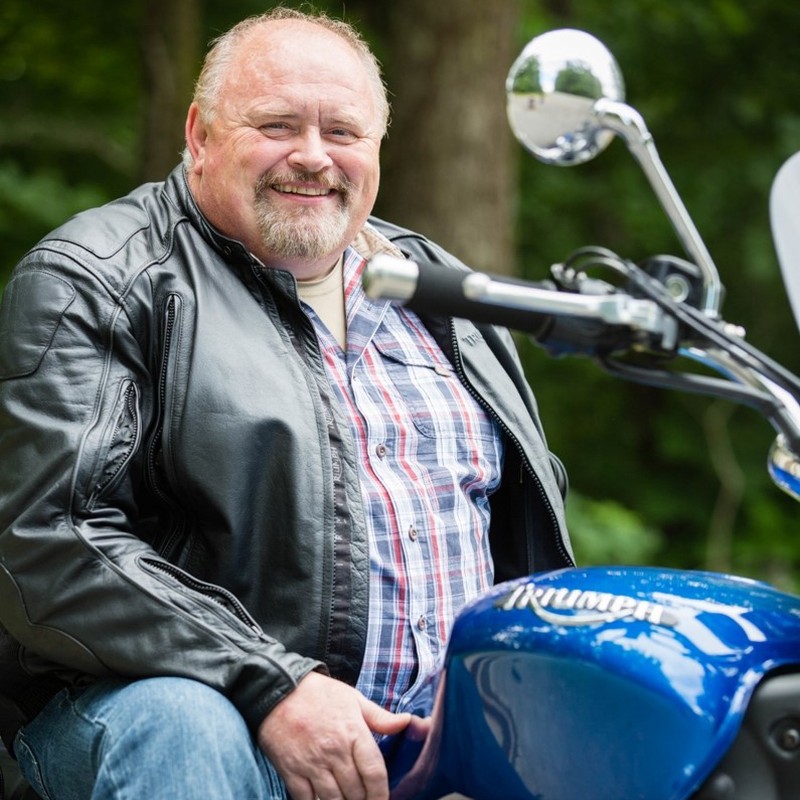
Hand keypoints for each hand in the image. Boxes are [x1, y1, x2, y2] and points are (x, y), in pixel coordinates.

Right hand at [257, 671, 411, 799]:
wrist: (278, 688)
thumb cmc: (319, 693)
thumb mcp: (353, 698)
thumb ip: (380, 717)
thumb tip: (408, 721)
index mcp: (353, 732)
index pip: (374, 772)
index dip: (381, 794)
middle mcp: (334, 751)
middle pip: (356, 791)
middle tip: (364, 799)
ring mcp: (312, 763)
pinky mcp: (291, 771)